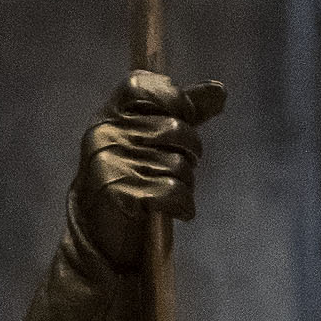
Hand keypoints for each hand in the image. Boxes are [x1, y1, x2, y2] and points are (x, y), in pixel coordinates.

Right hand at [73, 71, 228, 257]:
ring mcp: (110, 164)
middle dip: (190, 153)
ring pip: (178, 165)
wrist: (100, 234)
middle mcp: (107, 134)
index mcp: (111, 115)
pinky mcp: (119, 195)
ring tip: (173, 195)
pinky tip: (177, 211)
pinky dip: (184, 206)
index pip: (145, 87)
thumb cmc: (132, 181)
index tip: (184, 120)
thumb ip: (182, 113)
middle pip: (175, 130)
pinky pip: (172, 192)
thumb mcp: (150, 140)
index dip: (176, 102)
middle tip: (181, 169)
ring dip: (186, 186)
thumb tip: (221, 90)